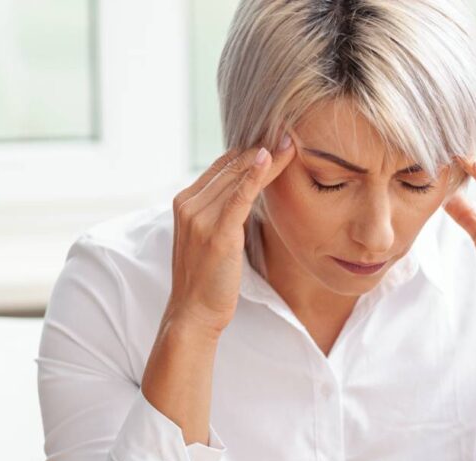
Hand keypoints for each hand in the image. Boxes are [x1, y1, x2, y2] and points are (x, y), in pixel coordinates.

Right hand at [165, 134, 295, 336]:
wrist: (194, 313)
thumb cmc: (208, 279)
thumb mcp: (211, 238)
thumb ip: (222, 213)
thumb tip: (246, 194)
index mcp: (185, 202)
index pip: (221, 166)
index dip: (249, 152)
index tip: (276, 140)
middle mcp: (188, 204)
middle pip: (231, 167)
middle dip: (261, 149)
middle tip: (290, 133)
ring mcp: (199, 217)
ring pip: (237, 177)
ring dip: (266, 158)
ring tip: (290, 143)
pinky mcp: (217, 232)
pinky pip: (239, 196)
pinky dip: (254, 175)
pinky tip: (269, 158)